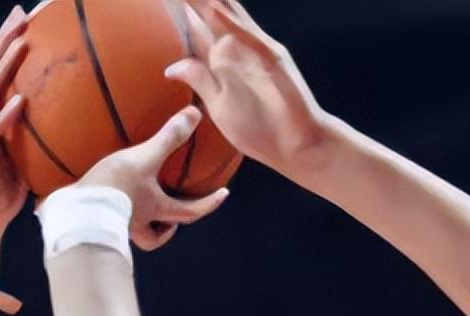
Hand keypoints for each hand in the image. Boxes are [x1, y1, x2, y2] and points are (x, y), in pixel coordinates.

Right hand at [0, 5, 27, 242]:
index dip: (8, 45)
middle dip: (4, 41)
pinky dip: (5, 116)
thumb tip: (69, 130)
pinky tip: (19, 103)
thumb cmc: (2, 191)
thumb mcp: (22, 157)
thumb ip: (36, 138)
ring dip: (4, 67)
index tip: (26, 22)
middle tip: (23, 16)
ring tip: (21, 45)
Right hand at [76, 106, 228, 250]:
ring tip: (146, 210)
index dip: (211, 202)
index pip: (194, 210)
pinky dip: (114, 215)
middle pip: (166, 230)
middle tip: (180, 212)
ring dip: (147, 223)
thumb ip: (169, 137)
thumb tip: (195, 115)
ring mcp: (121, 227)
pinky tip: (104, 202)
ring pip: (142, 233)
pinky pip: (113, 221)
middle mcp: (143, 224)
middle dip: (175, 223)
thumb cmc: (114, 187)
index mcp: (159, 210)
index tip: (224, 194)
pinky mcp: (98, 223)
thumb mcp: (144, 159)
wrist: (77, 212)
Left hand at [166, 0, 327, 176]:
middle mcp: (237, 49)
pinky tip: (212, 7)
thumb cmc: (262, 133)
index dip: (180, 8)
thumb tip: (171, 67)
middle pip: (209, 9)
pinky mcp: (273, 57)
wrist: (299, 147)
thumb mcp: (220, 107)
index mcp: (221, 62)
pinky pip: (248, 34)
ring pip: (227, 11)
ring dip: (210, 2)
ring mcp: (256, 49)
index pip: (195, 25)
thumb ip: (200, 81)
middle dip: (193, 1)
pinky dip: (231, 19)